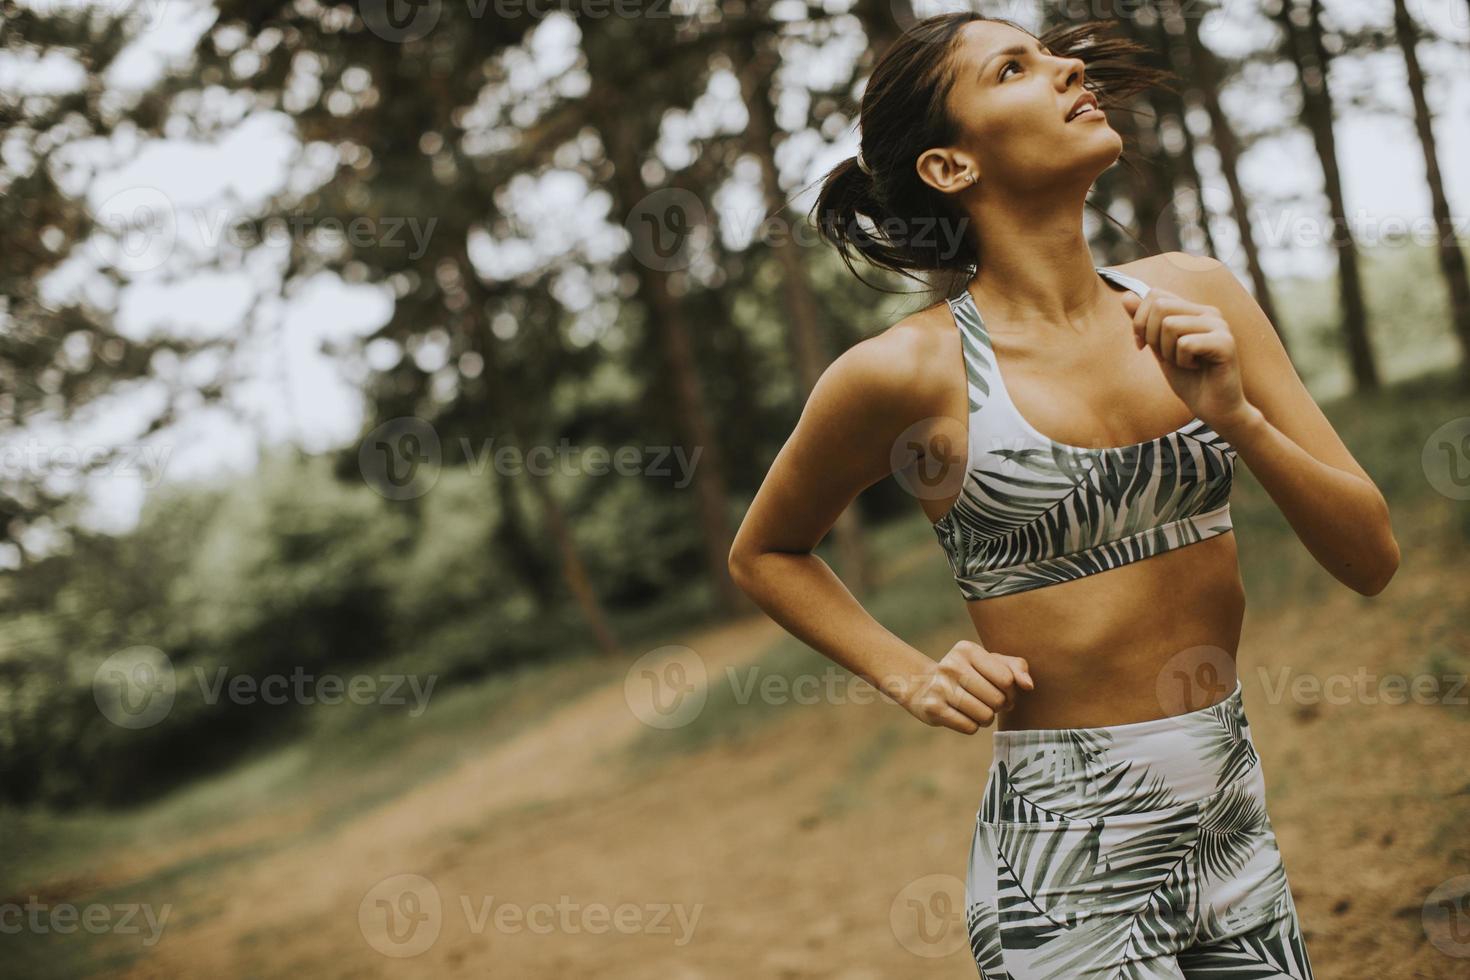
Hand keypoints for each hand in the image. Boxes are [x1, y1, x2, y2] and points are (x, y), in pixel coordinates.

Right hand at [900, 641, 1033, 733]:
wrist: (923, 686)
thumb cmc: (968, 674)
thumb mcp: (991, 663)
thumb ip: (1016, 668)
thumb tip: (1028, 685)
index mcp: (967, 649)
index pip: (1006, 679)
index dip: (1011, 691)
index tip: (1002, 690)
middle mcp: (951, 665)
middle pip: (997, 700)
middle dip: (998, 705)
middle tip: (988, 701)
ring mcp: (939, 687)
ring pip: (985, 716)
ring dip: (986, 718)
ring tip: (976, 709)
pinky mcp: (932, 708)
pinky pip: (969, 727)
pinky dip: (971, 726)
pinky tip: (962, 715)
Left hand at [1120, 287, 1252, 430]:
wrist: (1215, 409)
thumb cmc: (1188, 379)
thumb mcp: (1158, 348)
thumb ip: (1144, 322)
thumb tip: (1126, 295)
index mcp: (1194, 309)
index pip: (1155, 294)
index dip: (1140, 321)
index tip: (1144, 344)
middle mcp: (1209, 312)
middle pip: (1160, 307)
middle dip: (1152, 337)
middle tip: (1167, 357)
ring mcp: (1219, 325)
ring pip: (1170, 325)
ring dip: (1168, 352)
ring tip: (1185, 363)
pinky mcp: (1226, 342)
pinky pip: (1185, 343)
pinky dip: (1182, 361)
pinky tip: (1196, 368)